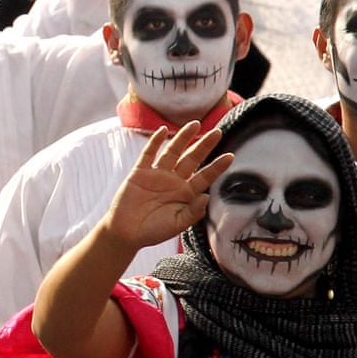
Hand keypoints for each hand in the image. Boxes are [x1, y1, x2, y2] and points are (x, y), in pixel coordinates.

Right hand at [99, 122, 232, 251]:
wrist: (126, 233)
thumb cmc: (153, 231)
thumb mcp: (177, 225)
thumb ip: (193, 212)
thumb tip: (206, 196)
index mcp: (186, 194)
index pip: (205, 176)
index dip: (217, 166)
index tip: (230, 156)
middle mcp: (174, 181)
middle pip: (192, 159)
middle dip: (204, 145)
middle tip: (218, 131)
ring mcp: (157, 175)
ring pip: (173, 152)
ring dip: (183, 138)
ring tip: (194, 125)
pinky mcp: (140, 173)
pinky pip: (149, 154)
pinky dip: (155, 142)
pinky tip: (163, 131)